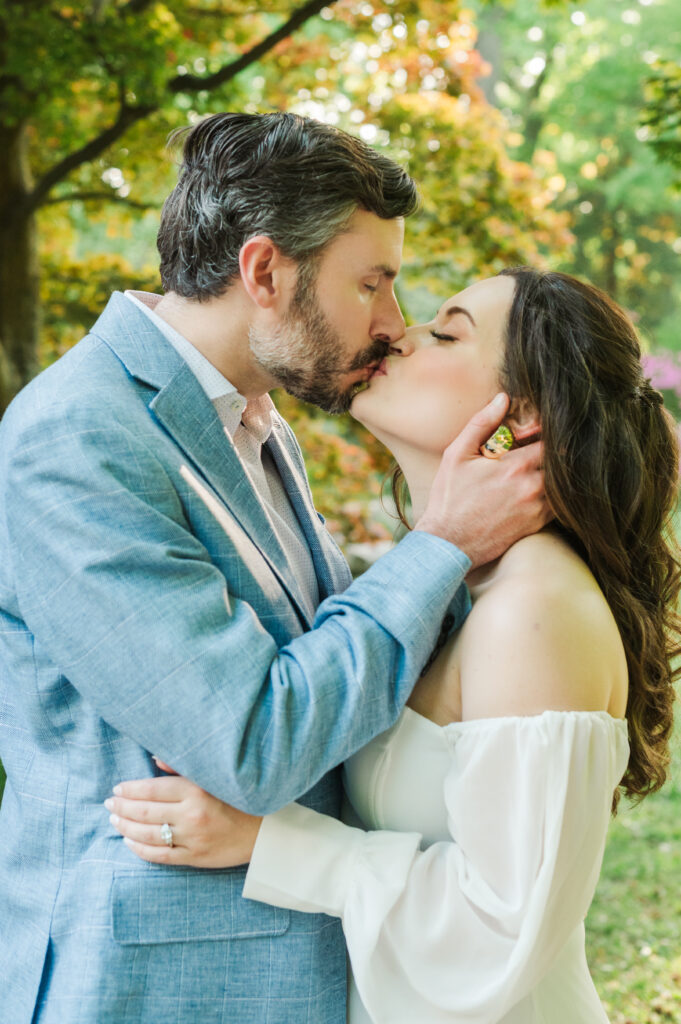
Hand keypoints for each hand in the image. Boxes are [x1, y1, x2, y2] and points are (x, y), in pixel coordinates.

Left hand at [106, 770, 261, 867]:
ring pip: (148, 835)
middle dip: (122, 807)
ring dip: (126, 827)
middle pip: (145, 812)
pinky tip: (129, 842)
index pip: (152, 789)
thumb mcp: (213, 778)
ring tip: (114, 820)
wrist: (265, 832)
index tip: (117, 788)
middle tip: (109, 803)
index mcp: (196, 790)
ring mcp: (192, 839)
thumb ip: (183, 768)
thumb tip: (154, 758)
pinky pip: (159, 856)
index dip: (130, 789)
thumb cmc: (239, 799)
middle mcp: (192, 815)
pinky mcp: (194, 858)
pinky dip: (140, 849)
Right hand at [415, 393, 549, 567]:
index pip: (550, 440)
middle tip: (542, 448)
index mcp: (515, 466)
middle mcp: (532, 487)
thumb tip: (503, 398)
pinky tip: (538, 489)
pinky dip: (554, 495)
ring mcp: (537, 508)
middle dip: (554, 453)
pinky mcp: (537, 524)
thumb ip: (481, 424)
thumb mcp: (457, 455)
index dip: (549, 432)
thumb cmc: (449, 498)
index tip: (540, 432)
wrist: (449, 543)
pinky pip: (558, 505)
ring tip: (540, 468)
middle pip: (560, 461)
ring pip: (562, 483)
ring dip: (556, 474)